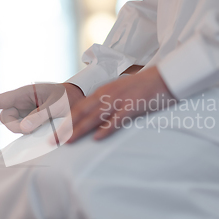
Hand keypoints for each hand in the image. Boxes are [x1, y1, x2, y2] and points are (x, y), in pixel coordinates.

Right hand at [0, 83, 83, 133]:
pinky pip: (23, 129)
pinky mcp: (31, 120)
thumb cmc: (67, 97)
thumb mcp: (55, 106)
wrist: (79, 99)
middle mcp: (22, 102)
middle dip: (15, 127)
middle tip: (31, 130)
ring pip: (15, 125)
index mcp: (24, 93)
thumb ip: (40, 116)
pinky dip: (29, 132)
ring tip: (43, 125)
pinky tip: (39, 130)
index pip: (0, 101)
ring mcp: (26, 112)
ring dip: (24, 130)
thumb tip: (23, 129)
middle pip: (6, 118)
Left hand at [53, 67, 174, 142]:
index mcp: (103, 92)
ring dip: (79, 130)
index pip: (79, 108)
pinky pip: (117, 119)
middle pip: (81, 113)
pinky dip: (106, 129)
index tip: (55, 133)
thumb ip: (107, 103)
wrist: (165, 77)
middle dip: (66, 128)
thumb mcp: (120, 92)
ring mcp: (120, 100)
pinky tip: (97, 138)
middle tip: (53, 141)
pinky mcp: (133, 105)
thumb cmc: (142, 87)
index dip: (65, 121)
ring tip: (68, 142)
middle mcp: (107, 95)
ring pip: (95, 117)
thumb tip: (95, 119)